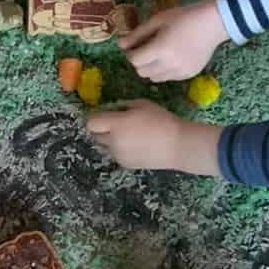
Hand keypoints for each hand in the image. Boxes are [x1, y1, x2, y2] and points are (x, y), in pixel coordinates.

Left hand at [87, 100, 220, 172]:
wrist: (177, 145)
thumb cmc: (161, 120)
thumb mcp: (142, 104)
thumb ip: (123, 106)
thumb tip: (113, 110)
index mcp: (116, 124)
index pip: (91, 122)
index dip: (95, 117)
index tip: (104, 114)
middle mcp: (113, 141)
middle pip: (95, 135)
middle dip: (101, 128)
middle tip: (115, 124)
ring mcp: (118, 155)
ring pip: (103, 146)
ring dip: (109, 140)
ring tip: (126, 136)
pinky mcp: (125, 164)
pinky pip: (114, 154)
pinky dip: (118, 150)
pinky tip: (134, 145)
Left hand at [117, 0, 226, 83]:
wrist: (213, 23)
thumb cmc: (183, 17)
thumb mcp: (158, 20)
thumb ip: (138, 34)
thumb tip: (120, 44)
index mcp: (160, 49)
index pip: (134, 61)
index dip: (130, 54)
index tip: (132, 46)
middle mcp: (169, 64)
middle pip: (142, 72)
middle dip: (139, 62)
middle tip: (144, 50)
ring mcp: (180, 72)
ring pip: (154, 78)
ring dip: (150, 68)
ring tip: (157, 54)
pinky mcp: (189, 75)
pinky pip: (168, 78)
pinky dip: (164, 71)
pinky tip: (171, 58)